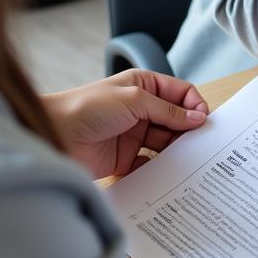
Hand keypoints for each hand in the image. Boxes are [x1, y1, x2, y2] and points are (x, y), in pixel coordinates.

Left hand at [45, 70, 208, 179]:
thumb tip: (198, 118)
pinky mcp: (126, 158)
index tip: (203, 120)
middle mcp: (142, 109)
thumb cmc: (88, 107)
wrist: (53, 134)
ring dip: (176, 149)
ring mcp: (135, 134)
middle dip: (189, 129)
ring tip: (186, 157)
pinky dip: (159, 168)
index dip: (194, 105)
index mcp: (145, 86)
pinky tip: (165, 171)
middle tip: (200, 142)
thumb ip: (167, 110)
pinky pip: (151, 164)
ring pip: (166, 142)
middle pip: (177, 119)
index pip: (181, 93)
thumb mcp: (134, 100)